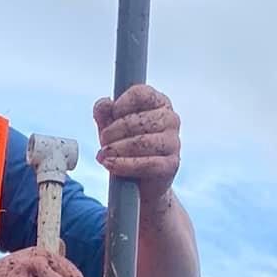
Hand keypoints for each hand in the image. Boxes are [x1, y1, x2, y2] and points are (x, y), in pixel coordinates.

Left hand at [94, 84, 180, 203]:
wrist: (139, 183)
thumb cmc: (125, 147)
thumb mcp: (110, 126)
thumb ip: (104, 112)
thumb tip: (104, 104)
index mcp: (158, 102)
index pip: (140, 94)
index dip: (120, 105)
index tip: (109, 118)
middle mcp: (170, 118)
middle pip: (138, 120)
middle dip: (114, 132)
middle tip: (103, 142)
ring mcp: (174, 141)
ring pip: (142, 142)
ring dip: (117, 149)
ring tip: (104, 155)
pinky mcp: (171, 164)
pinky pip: (147, 163)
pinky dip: (124, 165)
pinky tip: (110, 165)